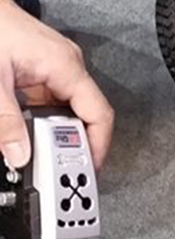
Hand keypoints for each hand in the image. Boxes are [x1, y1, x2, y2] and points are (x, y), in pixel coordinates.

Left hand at [0, 0, 113, 168]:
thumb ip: (4, 120)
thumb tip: (18, 154)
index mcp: (66, 66)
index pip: (99, 114)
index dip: (98, 146)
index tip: (87, 170)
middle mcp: (68, 67)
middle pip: (86, 118)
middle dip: (74, 147)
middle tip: (59, 172)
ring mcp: (56, 70)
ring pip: (68, 113)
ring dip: (57, 137)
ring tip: (43, 157)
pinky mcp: (42, 73)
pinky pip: (52, 106)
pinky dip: (44, 125)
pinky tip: (30, 136)